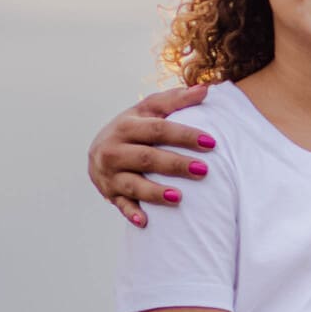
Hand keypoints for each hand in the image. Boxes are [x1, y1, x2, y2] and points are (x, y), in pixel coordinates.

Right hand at [89, 85, 215, 227]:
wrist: (99, 150)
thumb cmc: (133, 127)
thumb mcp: (148, 110)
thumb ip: (175, 100)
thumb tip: (206, 89)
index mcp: (125, 126)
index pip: (158, 129)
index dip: (184, 135)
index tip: (211, 142)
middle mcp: (113, 150)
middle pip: (147, 158)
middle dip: (175, 164)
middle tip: (203, 170)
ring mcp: (109, 174)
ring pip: (133, 185)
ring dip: (155, 192)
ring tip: (178, 197)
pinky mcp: (109, 194)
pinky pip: (121, 206)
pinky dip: (131, 214)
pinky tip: (145, 222)